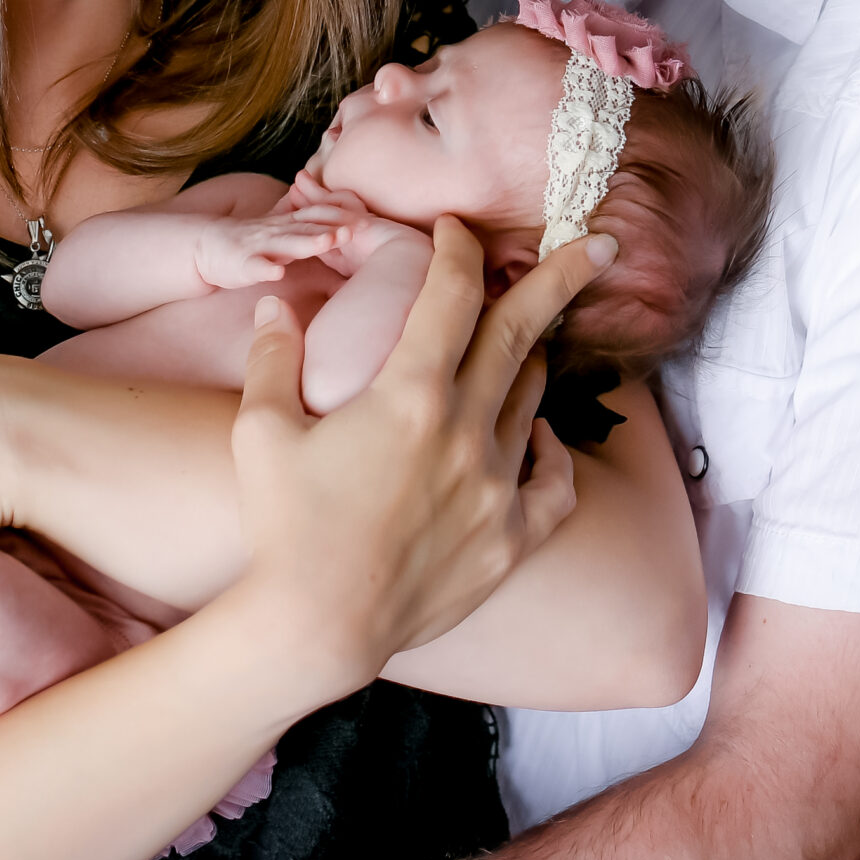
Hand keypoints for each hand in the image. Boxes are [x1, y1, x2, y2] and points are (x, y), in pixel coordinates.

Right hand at [193, 208, 357, 289]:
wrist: (205, 246)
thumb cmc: (249, 242)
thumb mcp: (283, 230)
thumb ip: (307, 226)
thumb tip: (340, 227)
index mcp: (288, 225)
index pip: (318, 216)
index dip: (342, 217)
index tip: (369, 221)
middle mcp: (276, 231)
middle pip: (308, 227)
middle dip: (334, 227)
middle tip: (360, 228)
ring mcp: (258, 246)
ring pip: (285, 243)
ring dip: (307, 242)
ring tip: (328, 242)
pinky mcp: (240, 263)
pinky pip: (254, 266)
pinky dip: (265, 269)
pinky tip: (277, 274)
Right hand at [224, 217, 612, 688]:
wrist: (316, 627)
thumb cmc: (283, 527)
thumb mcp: (261, 430)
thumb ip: (273, 356)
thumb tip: (276, 301)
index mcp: (409, 394)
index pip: (453, 294)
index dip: (458, 250)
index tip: (455, 232)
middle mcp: (465, 430)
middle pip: (522, 331)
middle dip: (560, 277)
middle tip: (599, 245)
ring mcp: (495, 486)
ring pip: (532, 399)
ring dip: (530, 362)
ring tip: (525, 345)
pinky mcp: (511, 539)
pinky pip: (556, 483)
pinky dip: (551, 452)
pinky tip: (540, 439)